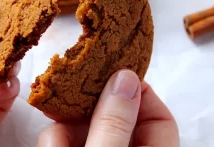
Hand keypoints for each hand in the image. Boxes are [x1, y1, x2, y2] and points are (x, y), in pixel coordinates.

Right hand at [37, 70, 178, 146]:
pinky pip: (64, 140)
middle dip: (87, 107)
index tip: (112, 73)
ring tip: (53, 135)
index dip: (138, 92)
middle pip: (114, 117)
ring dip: (63, 129)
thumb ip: (114, 124)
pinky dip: (54, 142)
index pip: (159, 119)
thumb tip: (126, 77)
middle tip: (67, 89)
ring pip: (84, 128)